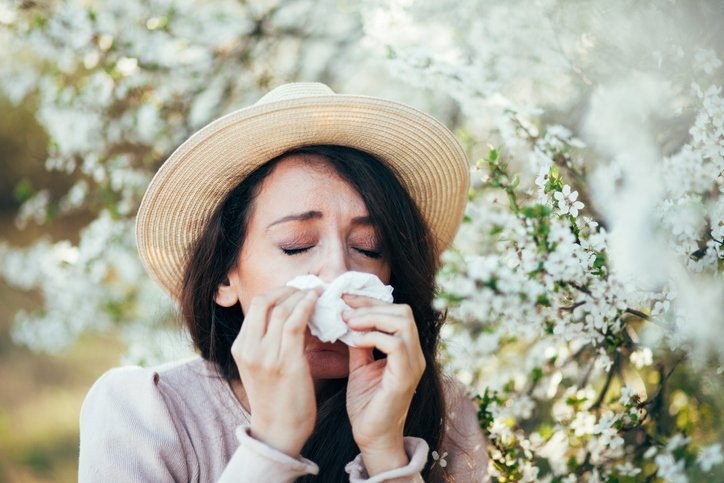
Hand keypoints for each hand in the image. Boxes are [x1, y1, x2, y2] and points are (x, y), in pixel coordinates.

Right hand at [231, 286, 318, 457]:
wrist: (278, 432)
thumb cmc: (276, 399)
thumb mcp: (262, 366)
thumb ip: (269, 341)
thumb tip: (291, 313)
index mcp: (240, 347)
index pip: (257, 306)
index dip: (278, 292)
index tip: (296, 289)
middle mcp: (248, 349)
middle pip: (265, 301)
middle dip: (289, 289)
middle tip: (308, 287)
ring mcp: (265, 356)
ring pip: (282, 309)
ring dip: (302, 296)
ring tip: (317, 292)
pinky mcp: (285, 362)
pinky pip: (295, 324)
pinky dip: (306, 307)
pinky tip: (316, 301)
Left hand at [342, 294, 425, 453]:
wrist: (371, 437)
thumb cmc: (367, 405)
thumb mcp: (360, 365)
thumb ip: (359, 342)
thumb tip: (348, 317)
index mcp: (407, 350)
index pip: (396, 312)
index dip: (371, 301)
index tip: (345, 299)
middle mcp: (416, 354)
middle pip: (403, 311)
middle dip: (371, 304)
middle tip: (345, 308)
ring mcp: (414, 365)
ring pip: (402, 322)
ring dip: (372, 317)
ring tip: (349, 321)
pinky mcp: (405, 377)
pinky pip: (396, 344)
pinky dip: (373, 336)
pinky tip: (355, 340)